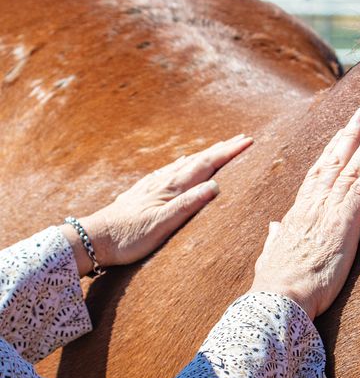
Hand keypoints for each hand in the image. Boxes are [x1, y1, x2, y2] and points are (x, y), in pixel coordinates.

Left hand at [61, 134, 252, 276]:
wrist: (94, 238)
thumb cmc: (128, 237)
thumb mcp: (160, 225)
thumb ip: (187, 205)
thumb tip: (215, 185)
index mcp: (172, 188)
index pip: (206, 165)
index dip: (228, 152)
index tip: (248, 141)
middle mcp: (163, 181)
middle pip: (198, 159)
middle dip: (221, 148)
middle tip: (241, 138)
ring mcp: (152, 184)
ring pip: (184, 163)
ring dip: (204, 154)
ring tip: (218, 147)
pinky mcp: (142, 191)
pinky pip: (170, 170)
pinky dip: (183, 163)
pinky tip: (180, 163)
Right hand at [250, 107, 359, 318]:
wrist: (279, 295)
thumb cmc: (275, 281)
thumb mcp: (271, 255)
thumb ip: (274, 238)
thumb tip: (273, 227)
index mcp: (297, 212)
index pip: (317, 173)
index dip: (331, 150)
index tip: (340, 133)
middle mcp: (313, 204)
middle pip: (334, 162)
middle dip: (350, 135)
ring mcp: (328, 210)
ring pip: (350, 168)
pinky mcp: (344, 222)